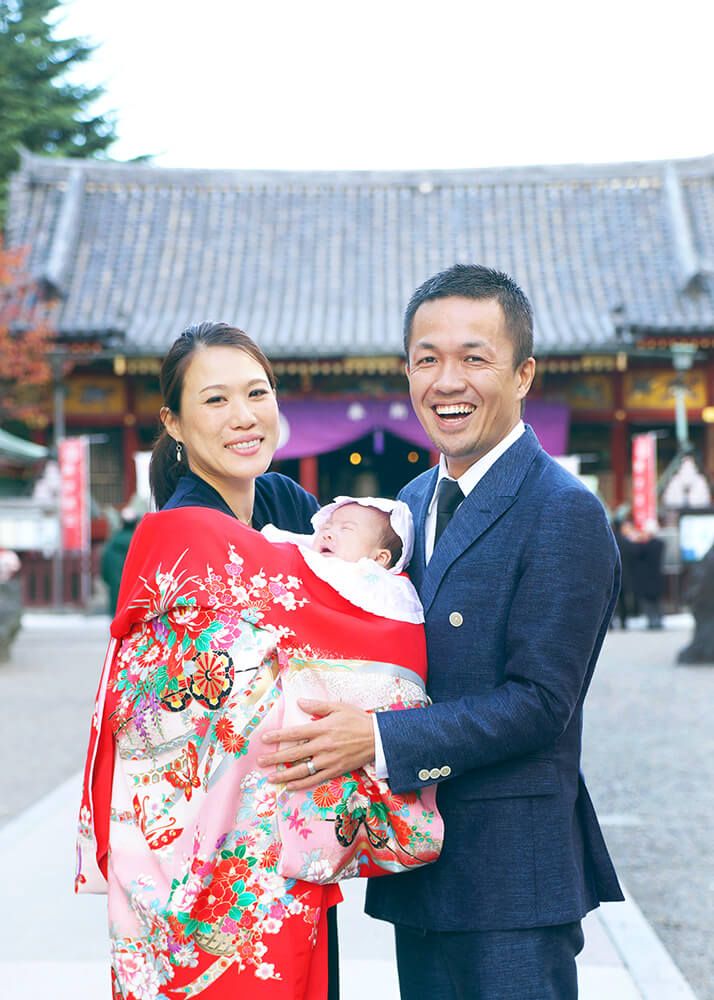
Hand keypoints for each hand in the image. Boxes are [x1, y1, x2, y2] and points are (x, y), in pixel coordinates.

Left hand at [258, 699, 374, 789]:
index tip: (265, 739)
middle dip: (275, 758)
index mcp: (322, 728)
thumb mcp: (338, 707)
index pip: (295, 733)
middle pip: (295, 753)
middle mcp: (323, 746)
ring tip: (270, 777)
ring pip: (302, 770)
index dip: (279, 736)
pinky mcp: (335, 770)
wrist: (378, 738)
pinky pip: (315, 779)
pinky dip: (301, 784)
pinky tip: (290, 786)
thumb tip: (299, 702)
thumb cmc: (358, 720)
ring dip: (284, 774)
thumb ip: (318, 706)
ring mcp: (329, 760)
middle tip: (260, 761)